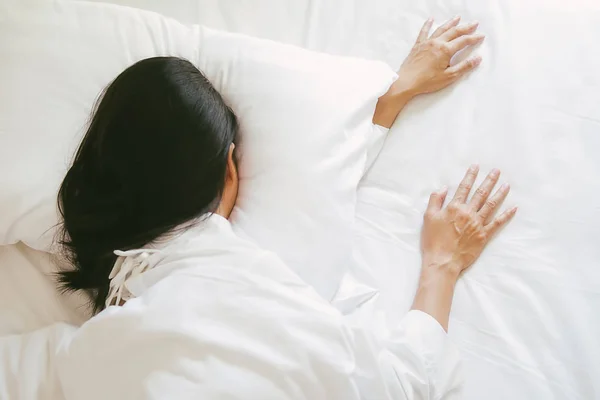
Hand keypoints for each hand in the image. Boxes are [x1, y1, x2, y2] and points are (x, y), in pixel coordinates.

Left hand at [392, 16, 484, 97]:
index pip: (463, 41)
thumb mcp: (449, 77)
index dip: (474, 38)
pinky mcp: (418, 45)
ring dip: (450, 23)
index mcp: (445, 50)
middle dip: (466, 27)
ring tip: (457, 17)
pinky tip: (431, 19)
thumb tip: (478, 59)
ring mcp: (426, 43)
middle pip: (454, 32)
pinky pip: (423, 32)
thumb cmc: (427, 81)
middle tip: (474, 23)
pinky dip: (428, 25)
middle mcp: (437, 43)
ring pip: (441, 29)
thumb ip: (464, 67)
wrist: (406, 82)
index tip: (481, 35)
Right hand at [412, 165, 516, 330]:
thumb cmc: (433, 240)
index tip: (476, 167)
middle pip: (480, 193)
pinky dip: (506, 215)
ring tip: (507, 184)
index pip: (464, 187)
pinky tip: (514, 208)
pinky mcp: (484, 236)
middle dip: (489, 180)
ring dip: (500, 193)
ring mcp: (478, 224)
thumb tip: (444, 188)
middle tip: (497, 171)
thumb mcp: (428, 217)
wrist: (442, 261)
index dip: (470, 176)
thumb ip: (435, 200)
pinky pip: (497, 223)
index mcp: (454, 207)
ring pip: (491, 205)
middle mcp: (468, 213)